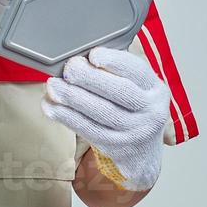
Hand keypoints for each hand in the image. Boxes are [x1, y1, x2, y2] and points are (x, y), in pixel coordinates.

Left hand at [40, 45, 171, 190]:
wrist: (142, 152)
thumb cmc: (133, 107)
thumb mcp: (138, 88)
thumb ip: (117, 71)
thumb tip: (81, 56)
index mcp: (155, 88)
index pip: (137, 71)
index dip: (115, 61)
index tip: (93, 55)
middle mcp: (150, 110)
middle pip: (119, 91)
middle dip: (90, 77)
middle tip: (68, 68)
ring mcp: (134, 131)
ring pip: (101, 112)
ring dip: (73, 97)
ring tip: (53, 86)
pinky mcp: (115, 146)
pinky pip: (88, 130)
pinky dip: (67, 117)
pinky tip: (51, 106)